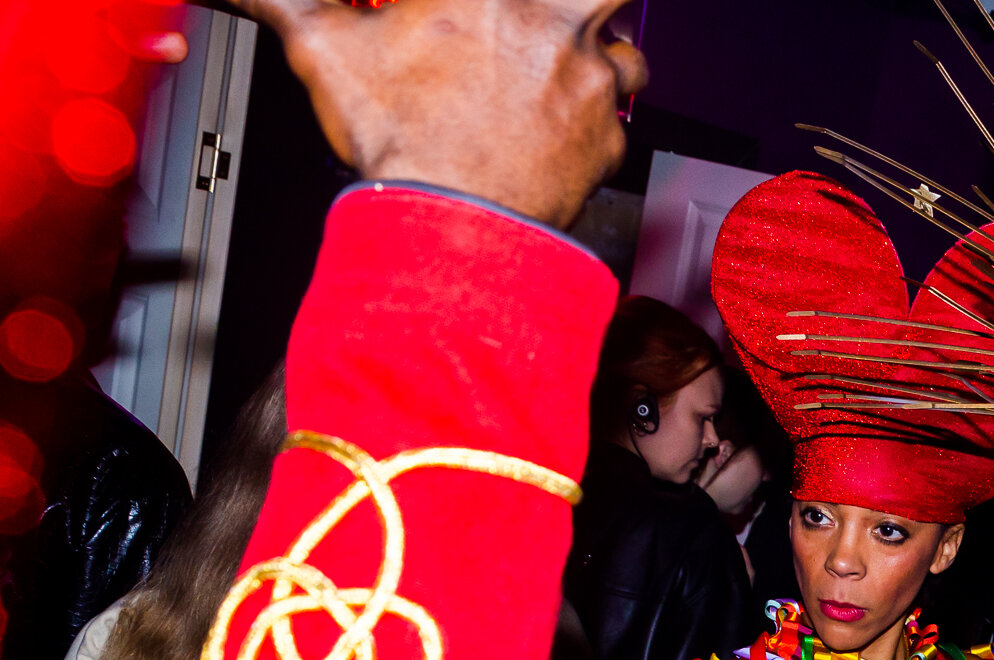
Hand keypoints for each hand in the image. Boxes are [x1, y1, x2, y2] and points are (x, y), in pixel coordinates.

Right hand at [232, 0, 647, 227]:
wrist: (455, 224)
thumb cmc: (405, 141)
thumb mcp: (322, 48)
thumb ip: (284, 1)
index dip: (488, 6)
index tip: (477, 17)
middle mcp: (551, 22)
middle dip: (583, 5)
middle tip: (548, 21)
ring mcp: (588, 79)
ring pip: (629, 50)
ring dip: (605, 55)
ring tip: (568, 68)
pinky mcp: (607, 136)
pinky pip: (622, 120)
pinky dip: (601, 124)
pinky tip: (569, 130)